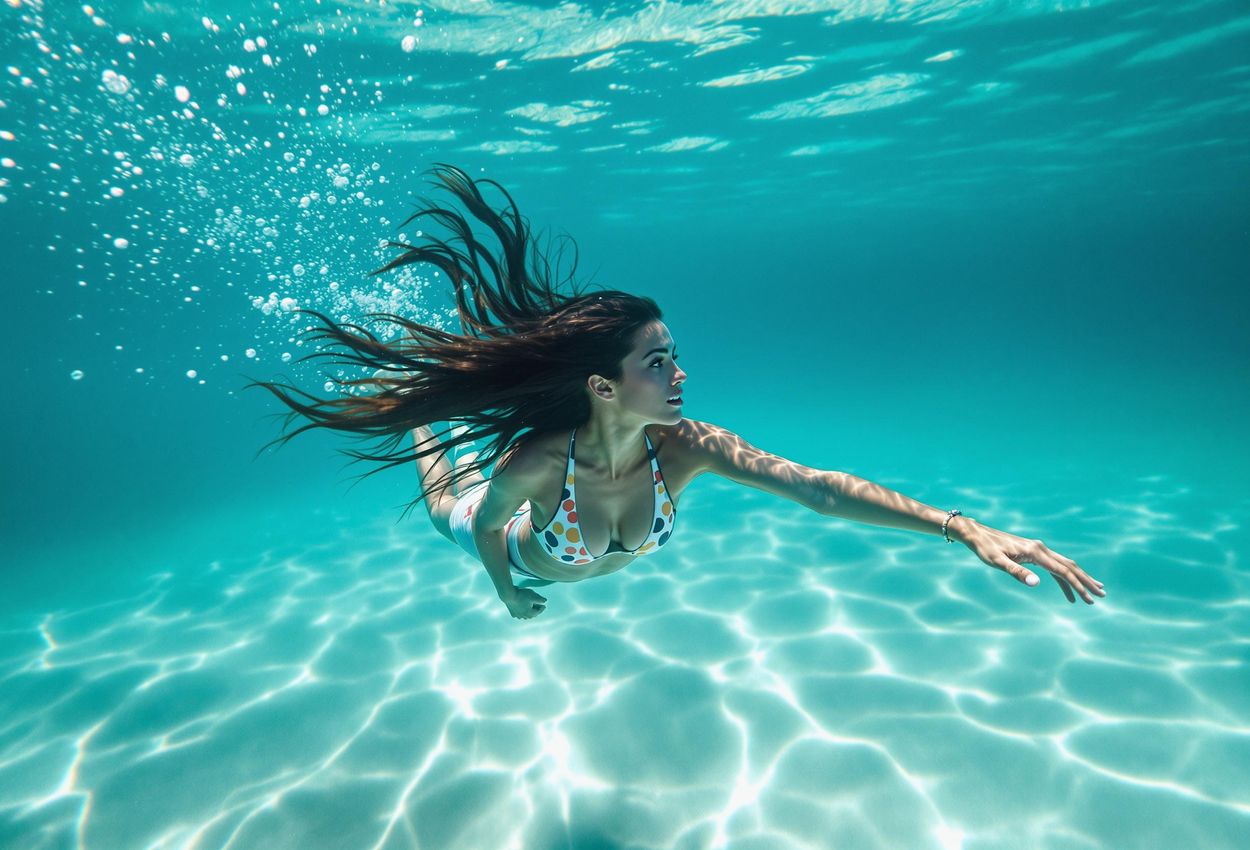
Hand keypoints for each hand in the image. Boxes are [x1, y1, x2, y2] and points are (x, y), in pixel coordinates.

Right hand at [502, 587, 547, 619]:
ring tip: (530, 607)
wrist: (508, 595)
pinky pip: (519, 614)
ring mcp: (517, 615)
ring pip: (525, 615)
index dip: (542, 608)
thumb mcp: (533, 595)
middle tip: (538, 605)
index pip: (538, 612)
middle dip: (536, 610)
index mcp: (529, 613)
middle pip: (532, 615)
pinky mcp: (512, 613)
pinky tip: (522, 608)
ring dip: (529, 612)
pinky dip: (522, 612)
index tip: (544, 605)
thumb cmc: (521, 595)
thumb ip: (540, 599)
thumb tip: (545, 601)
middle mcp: (523, 616)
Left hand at [954, 519, 1106, 604]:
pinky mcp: (1033, 553)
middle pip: (1070, 567)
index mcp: (1036, 552)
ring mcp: (1038, 550)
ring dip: (1079, 579)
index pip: (1063, 572)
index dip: (1079, 586)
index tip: (1090, 599)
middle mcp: (1041, 549)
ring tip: (1093, 593)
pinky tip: (1067, 591)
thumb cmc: (985, 549)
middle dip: (1086, 582)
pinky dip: (1063, 579)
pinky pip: (1054, 567)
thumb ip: (1017, 573)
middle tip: (1102, 596)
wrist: (977, 534)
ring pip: (1065, 565)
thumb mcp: (997, 562)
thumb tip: (1037, 583)